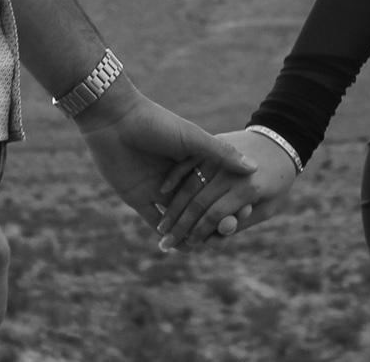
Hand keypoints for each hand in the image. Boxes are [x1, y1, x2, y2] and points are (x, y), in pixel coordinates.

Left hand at [76, 85, 257, 230]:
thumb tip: (253, 168)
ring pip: (178, 215)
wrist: (116, 121)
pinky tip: (183, 248)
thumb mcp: (193, 138)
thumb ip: (221, 154)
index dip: (228, 197)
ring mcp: (157, 188)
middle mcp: (176, 175)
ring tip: (208, 246)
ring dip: (190, 231)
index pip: (213, 183)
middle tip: (229, 234)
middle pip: (197, 202)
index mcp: (191, 158)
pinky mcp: (138, 198)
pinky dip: (169, 235)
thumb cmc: (157, 123)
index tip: (248, 211)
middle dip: (211, 218)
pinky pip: (156, 221)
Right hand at [155, 128, 298, 250]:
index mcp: (248, 187)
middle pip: (199, 202)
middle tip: (166, 243)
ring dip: (174, 207)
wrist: (281, 139)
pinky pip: (190, 161)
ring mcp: (221, 154)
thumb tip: (217, 237)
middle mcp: (231, 171)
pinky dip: (176, 176)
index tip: (189, 246)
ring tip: (162, 226)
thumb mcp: (269, 207)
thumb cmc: (279, 180)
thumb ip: (242, 222)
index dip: (200, 232)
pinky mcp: (213, 141)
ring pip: (191, 184)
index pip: (216, 214)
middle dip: (181, 226)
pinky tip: (163, 192)